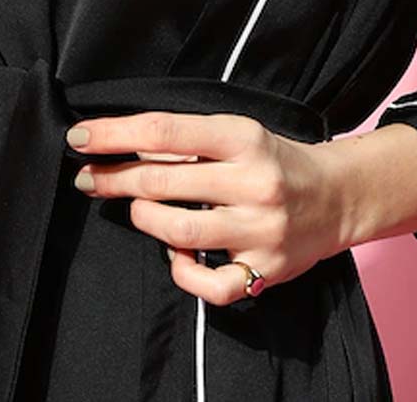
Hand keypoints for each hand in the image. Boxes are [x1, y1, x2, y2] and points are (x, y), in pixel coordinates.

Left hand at [66, 111, 345, 305]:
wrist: (337, 196)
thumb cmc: (272, 159)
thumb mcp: (236, 133)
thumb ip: (187, 139)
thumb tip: (122, 146)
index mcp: (242, 137)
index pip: (164, 132)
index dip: (114, 135)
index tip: (79, 138)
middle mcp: (253, 181)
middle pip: (163, 182)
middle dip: (114, 179)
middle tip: (88, 178)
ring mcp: (260, 229)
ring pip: (179, 232)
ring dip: (144, 220)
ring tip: (135, 211)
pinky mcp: (266, 269)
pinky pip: (211, 284)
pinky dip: (183, 273)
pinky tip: (176, 257)